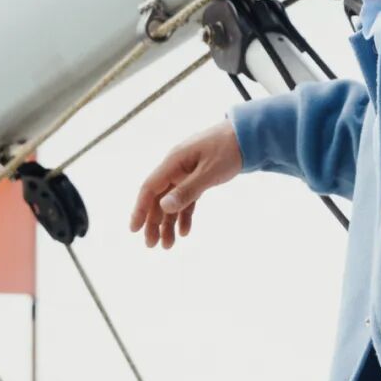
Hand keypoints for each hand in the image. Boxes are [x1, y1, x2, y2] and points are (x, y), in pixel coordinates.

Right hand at [128, 120, 242, 248]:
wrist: (247, 135)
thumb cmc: (229, 150)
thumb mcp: (210, 172)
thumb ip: (188, 190)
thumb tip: (163, 207)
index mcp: (174, 163)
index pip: (150, 188)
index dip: (140, 209)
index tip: (134, 229)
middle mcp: (176, 168)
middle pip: (158, 198)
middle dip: (153, 223)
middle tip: (151, 245)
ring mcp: (186, 173)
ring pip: (172, 201)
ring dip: (168, 223)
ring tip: (168, 245)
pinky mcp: (198, 177)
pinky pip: (187, 199)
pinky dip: (185, 215)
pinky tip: (184, 231)